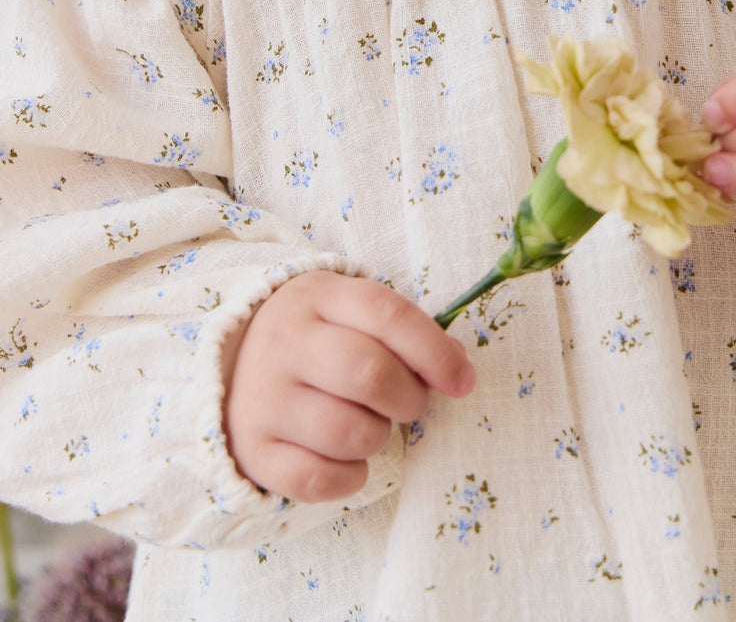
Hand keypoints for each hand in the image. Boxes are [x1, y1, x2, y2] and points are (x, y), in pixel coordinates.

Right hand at [221, 269, 476, 503]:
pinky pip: (317, 479)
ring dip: (378, 436)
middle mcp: (284, 343)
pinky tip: (348, 458)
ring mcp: (264, 398)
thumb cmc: (316, 337)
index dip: (434, 351)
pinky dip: (349, 476)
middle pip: (369, 373)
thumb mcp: (352, 312)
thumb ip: (404, 332)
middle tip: (410, 403)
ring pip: (348, 432)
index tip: (462, 381)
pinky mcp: (253, 451)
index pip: (387, 315)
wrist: (233, 364)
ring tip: (370, 424)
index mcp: (317, 296)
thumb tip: (458, 371)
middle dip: (409, 398)